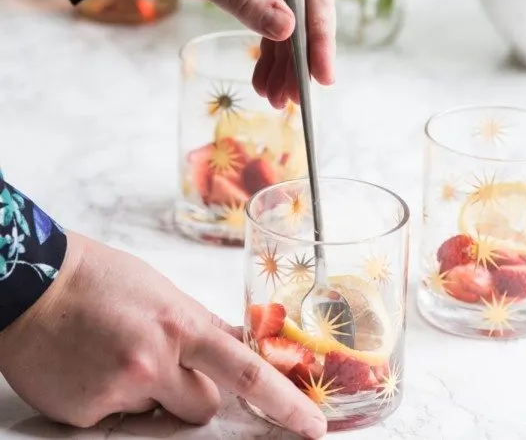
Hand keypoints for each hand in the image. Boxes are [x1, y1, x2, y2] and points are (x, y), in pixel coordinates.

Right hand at [0, 233, 326, 436]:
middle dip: (194, 392)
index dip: (284, 402)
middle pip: (203, 408)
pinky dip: (111, 402)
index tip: (313, 425)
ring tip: (117, 356)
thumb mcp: (160, 291)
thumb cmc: (99, 279)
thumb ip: (199, 324)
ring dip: (150, 396)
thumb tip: (237, 345)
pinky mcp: (86, 415)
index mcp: (180, 325)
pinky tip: (93, 368)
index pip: (246, 371)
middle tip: (163, 361)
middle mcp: (154, 362)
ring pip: (159, 415)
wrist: (33, 286)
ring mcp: (119, 391)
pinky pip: (117, 422)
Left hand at [83, 0, 335, 106]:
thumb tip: (288, 30)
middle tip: (297, 99)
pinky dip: (269, 43)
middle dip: (302, 51)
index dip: (319, 31)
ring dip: (286, 55)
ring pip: (293, 11)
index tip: (322, 74)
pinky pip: (274, 9)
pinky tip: (266, 78)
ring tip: (277, 98)